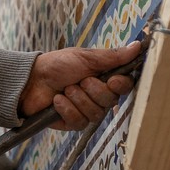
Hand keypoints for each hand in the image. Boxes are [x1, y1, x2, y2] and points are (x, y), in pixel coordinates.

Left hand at [19, 41, 140, 130]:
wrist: (30, 79)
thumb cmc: (57, 65)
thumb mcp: (85, 57)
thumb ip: (112, 56)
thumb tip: (138, 46)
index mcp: (104, 78)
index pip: (124, 86)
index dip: (121, 85)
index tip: (112, 80)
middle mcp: (98, 96)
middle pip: (110, 101)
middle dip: (92, 90)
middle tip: (77, 80)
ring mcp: (86, 110)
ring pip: (95, 112)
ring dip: (77, 99)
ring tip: (64, 90)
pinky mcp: (73, 123)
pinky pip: (79, 122)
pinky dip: (66, 109)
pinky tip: (57, 102)